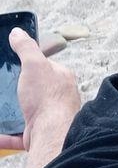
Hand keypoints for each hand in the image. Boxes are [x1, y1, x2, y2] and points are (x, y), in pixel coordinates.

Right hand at [0, 28, 80, 152]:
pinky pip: (16, 134)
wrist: (53, 133)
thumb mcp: (35, 65)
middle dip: (16, 89)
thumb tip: (18, 32)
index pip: (45, 66)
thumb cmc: (48, 98)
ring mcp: (48, 117)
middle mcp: (58, 98)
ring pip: (24, 113)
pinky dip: (3, 135)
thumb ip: (26, 48)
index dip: (29, 64)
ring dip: (8, 112)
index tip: (12, 64)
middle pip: (33, 90)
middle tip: (1, 86)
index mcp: (61, 78)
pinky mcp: (37, 134)